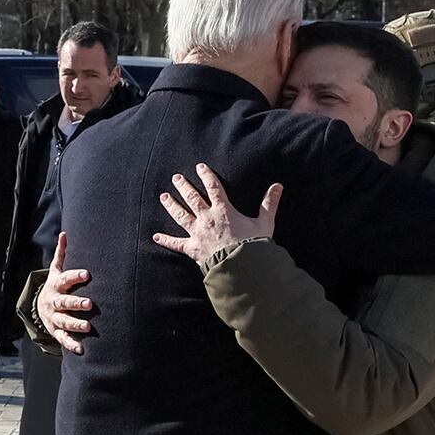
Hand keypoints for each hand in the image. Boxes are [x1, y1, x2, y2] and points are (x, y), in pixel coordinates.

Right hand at [37, 233, 92, 354]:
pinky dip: (71, 344)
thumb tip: (65, 234)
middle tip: (90, 304)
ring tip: (88, 327)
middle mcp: (54, 302)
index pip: (65, 279)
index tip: (87, 274)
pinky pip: (63, 339)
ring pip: (63, 321)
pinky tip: (82, 349)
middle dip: (76, 303)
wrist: (39, 308)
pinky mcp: (56, 331)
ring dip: (75, 324)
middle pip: (64, 302)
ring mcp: (54, 318)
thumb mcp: (55, 270)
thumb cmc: (56, 286)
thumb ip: (61, 254)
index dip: (75, 276)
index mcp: (56, 286)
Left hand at [152, 164, 282, 268]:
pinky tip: (156, 236)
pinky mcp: (193, 249)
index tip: (200, 167)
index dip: (206, 175)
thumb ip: (269, 203)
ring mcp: (197, 233)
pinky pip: (176, 244)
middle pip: (191, 198)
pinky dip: (166, 240)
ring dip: (171, 205)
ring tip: (163, 197)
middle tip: (176, 178)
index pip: (213, 187)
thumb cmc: (254, 246)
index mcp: (223, 210)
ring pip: (180, 216)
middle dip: (183, 186)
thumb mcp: (265, 222)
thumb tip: (278, 186)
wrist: (242, 267)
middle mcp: (207, 218)